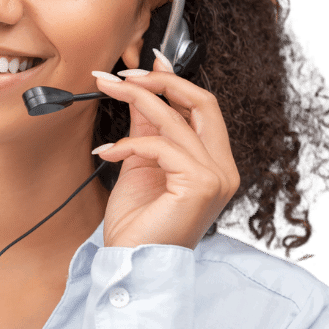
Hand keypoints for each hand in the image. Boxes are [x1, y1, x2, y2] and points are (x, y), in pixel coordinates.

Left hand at [92, 54, 239, 249]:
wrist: (132, 264)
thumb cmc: (138, 223)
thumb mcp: (139, 162)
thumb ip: (145, 125)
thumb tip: (140, 87)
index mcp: (214, 163)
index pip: (202, 108)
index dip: (173, 81)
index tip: (142, 64)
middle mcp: (223, 169)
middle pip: (202, 102)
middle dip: (159, 81)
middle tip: (122, 76)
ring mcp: (217, 178)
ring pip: (176, 119)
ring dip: (134, 99)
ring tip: (105, 93)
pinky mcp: (201, 186)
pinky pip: (161, 146)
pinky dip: (129, 143)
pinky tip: (107, 152)